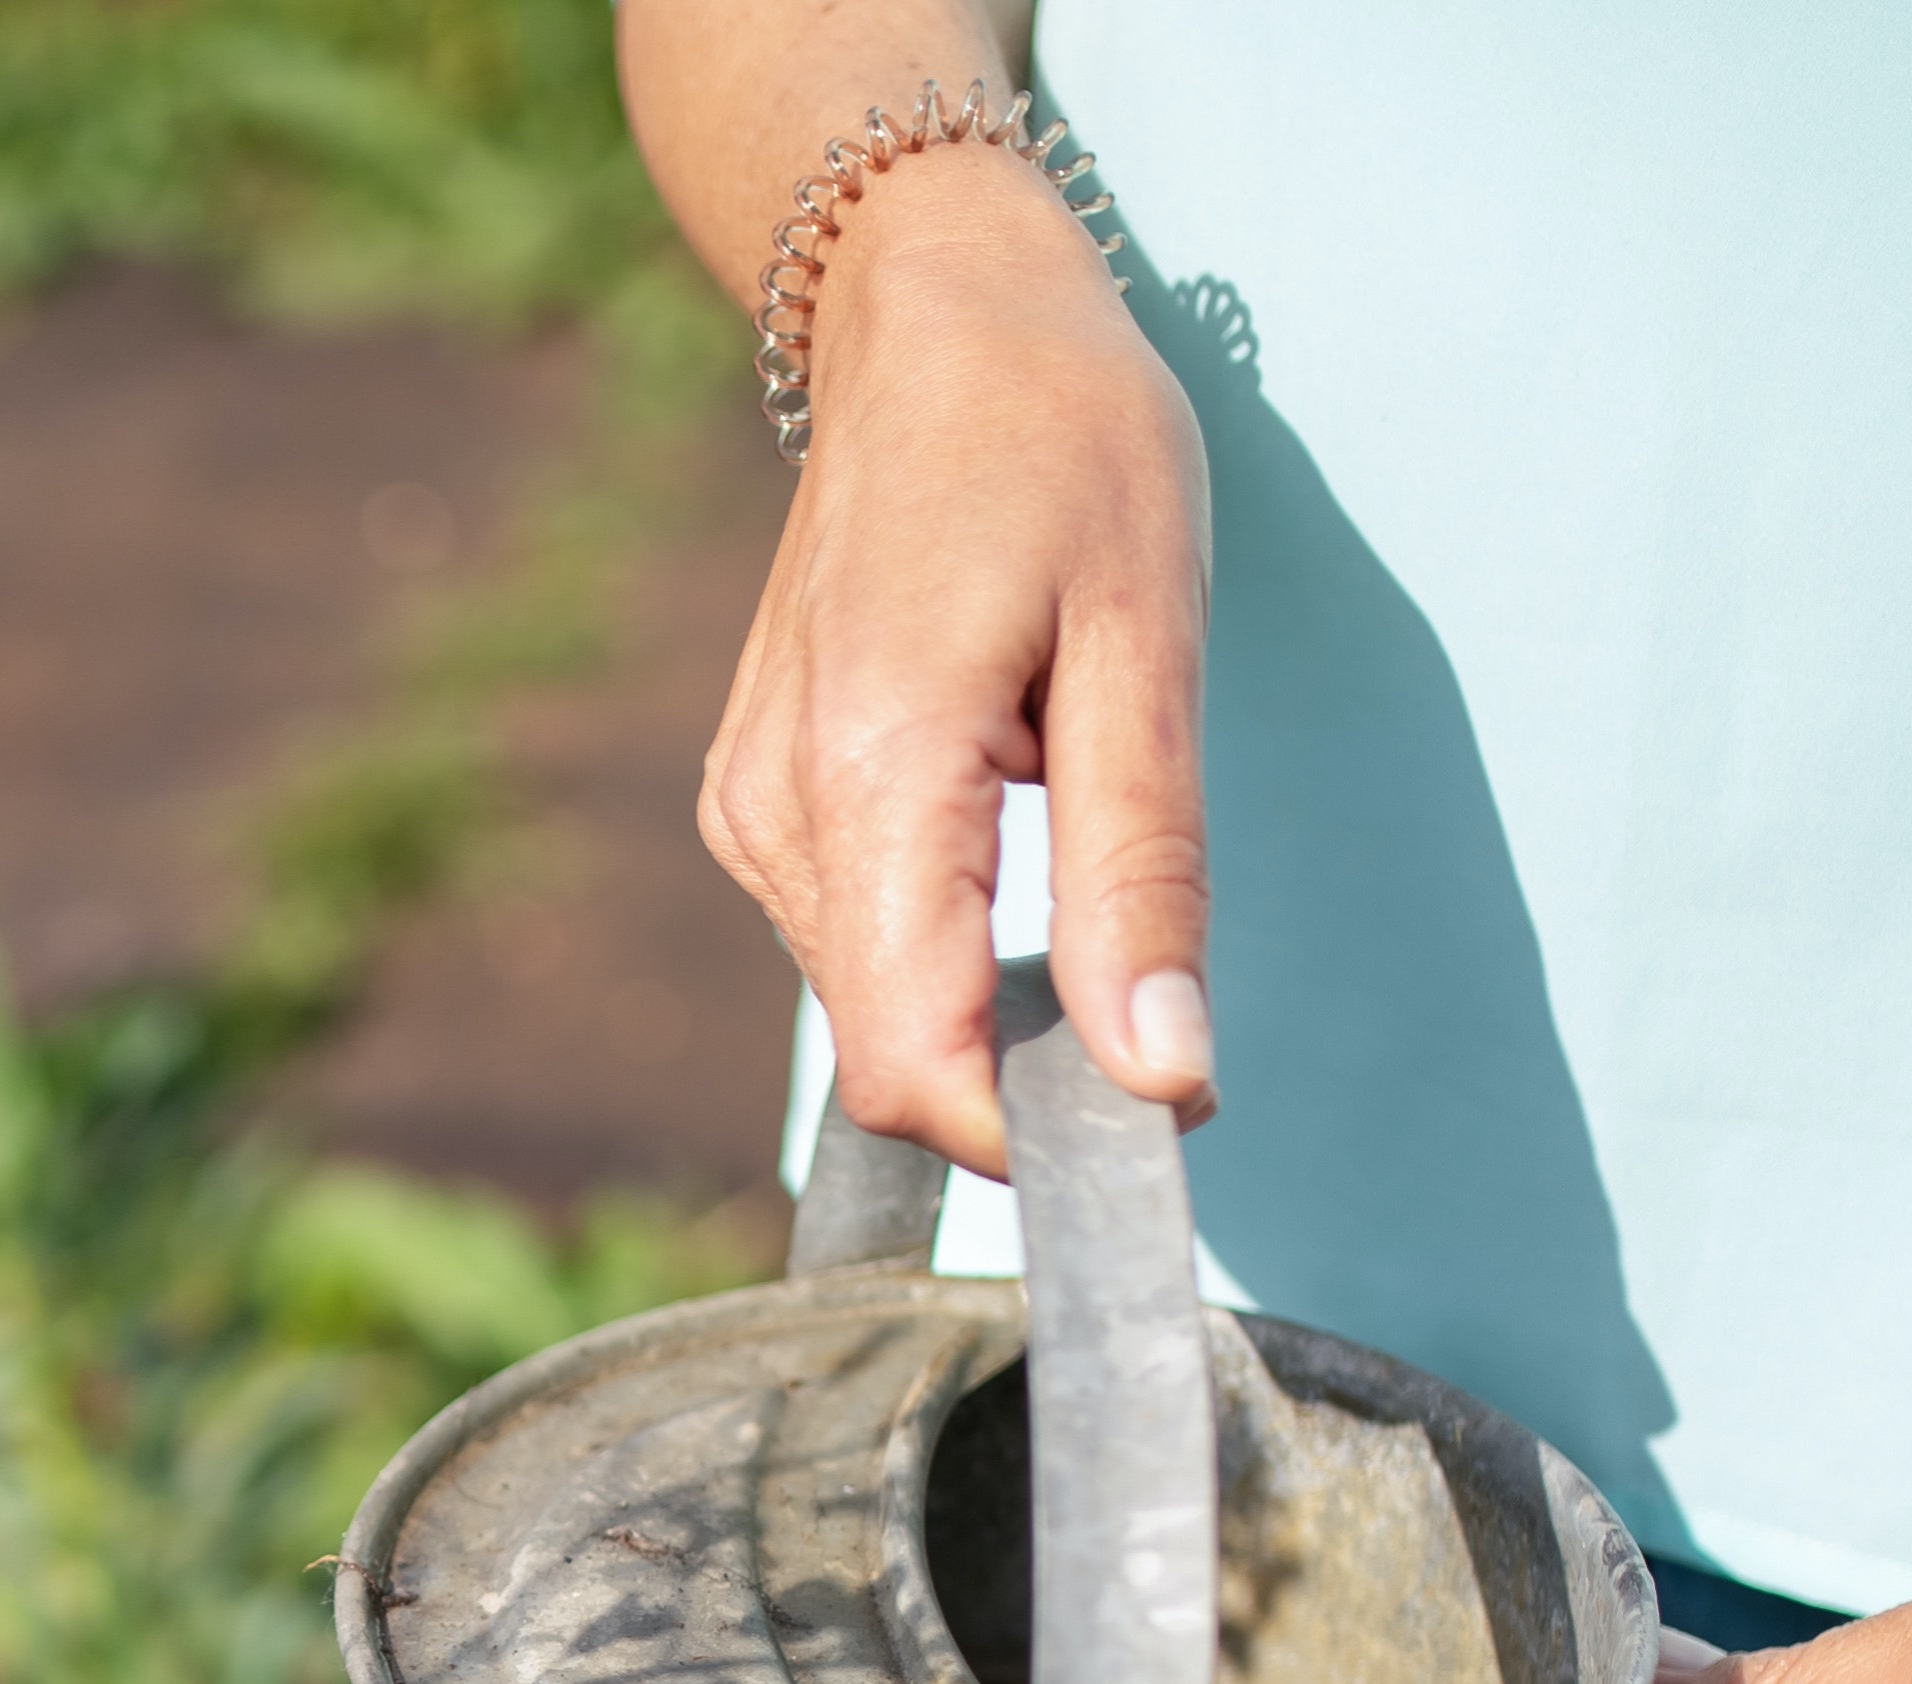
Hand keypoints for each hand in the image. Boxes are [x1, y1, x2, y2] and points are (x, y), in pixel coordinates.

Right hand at [695, 157, 1211, 1171]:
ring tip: (1083, 865)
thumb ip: (1143, 875)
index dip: (1034, 1138)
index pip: (913, 1060)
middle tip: (1159, 1002)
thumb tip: (1163, 1076)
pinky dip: (944, 943)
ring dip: (987, 1002)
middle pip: (887, 1052)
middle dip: (1024, 1080)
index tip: (1158, 1123)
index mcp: (871, 770)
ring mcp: (749, 811)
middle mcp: (775, 811)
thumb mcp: (1147, 641)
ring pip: (870, 1005)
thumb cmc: (1058, 439)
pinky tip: (1009, 830)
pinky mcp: (754, 804)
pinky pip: (851, 940)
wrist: (929, 318)